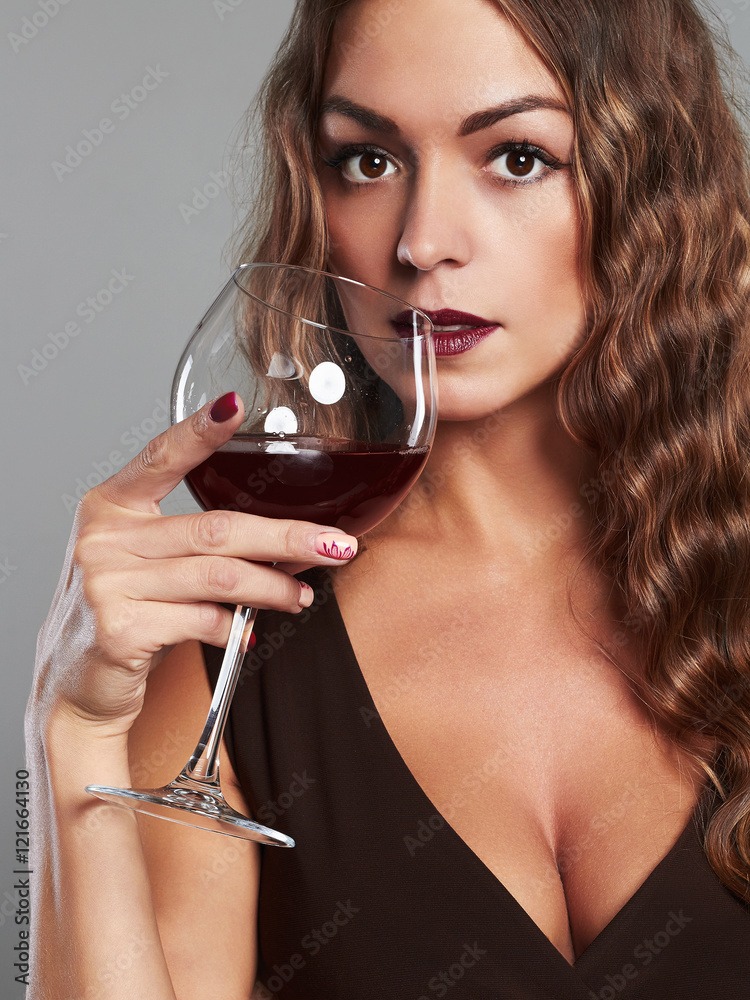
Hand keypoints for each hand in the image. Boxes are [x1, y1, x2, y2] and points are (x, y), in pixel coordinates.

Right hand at [30, 392, 356, 736]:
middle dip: (287, 537)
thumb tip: (282, 540)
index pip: (162, 456)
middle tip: (334, 544)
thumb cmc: (120, 611)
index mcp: (110, 506)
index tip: (236, 406)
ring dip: (275, 587)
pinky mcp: (120, 629)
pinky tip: (248, 630)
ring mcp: (109, 583)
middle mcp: (105, 538)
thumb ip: (191, 542)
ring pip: (219, 575)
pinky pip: (203, 620)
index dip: (200, 431)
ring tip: (302, 595)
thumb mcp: (141, 561)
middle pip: (217, 528)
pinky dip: (236, 627)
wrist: (74, 682)